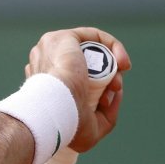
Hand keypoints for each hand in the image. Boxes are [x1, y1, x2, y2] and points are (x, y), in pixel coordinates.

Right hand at [25, 28, 131, 151]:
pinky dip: (112, 46)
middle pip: (84, 63)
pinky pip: (93, 36)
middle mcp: (44, 64)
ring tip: (118, 78)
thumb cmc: (67, 126)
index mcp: (42, 83)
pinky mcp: (62, 38)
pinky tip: (121, 61)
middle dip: (107, 75)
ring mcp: (50, 49)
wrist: (57, 110)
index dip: (97, 87)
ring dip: (111, 62)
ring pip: (89, 50)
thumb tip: (113, 94)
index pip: (71, 77)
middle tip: (116, 88)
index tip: (106, 100)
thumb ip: (104, 115)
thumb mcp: (92, 127)